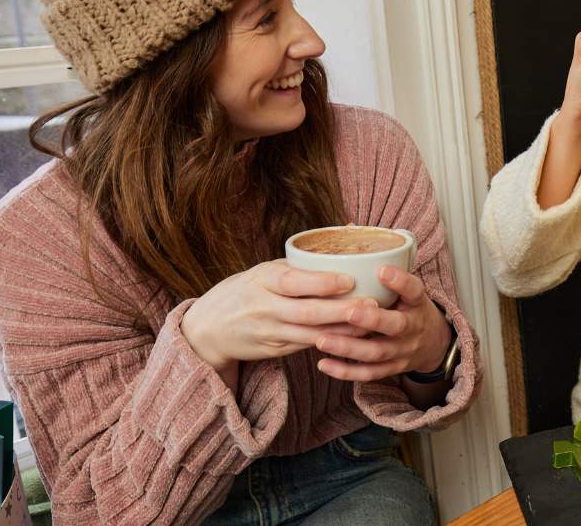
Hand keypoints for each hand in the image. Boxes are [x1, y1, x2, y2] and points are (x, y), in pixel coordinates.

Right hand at [181, 259, 373, 372]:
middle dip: (341, 311)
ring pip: (311, 335)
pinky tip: (354, 338)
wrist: (208, 328)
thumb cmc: (248, 289)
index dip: (321, 282)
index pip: (293, 281)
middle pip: (307, 313)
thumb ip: (302, 260)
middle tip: (372, 305)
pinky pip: (308, 346)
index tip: (349, 279)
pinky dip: (332, 342)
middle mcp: (264, 308)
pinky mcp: (276, 351)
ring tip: (371, 323)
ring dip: (343, 331)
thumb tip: (347, 229)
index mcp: (262, 280)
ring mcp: (270, 332)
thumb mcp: (266, 270)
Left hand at [313, 265, 452, 382]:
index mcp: (417, 303)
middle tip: (347, 311)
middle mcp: (412, 328)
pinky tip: (324, 363)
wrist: (432, 343)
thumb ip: (387, 271)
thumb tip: (351, 234)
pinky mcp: (391, 369)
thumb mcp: (409, 289)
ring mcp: (402, 351)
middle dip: (371, 320)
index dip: (400, 281)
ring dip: (348, 348)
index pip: (414, 290)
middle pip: (395, 326)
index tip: (382, 270)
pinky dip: (346, 371)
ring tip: (322, 339)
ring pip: (376, 352)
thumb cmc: (409, 308)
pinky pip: (368, 373)